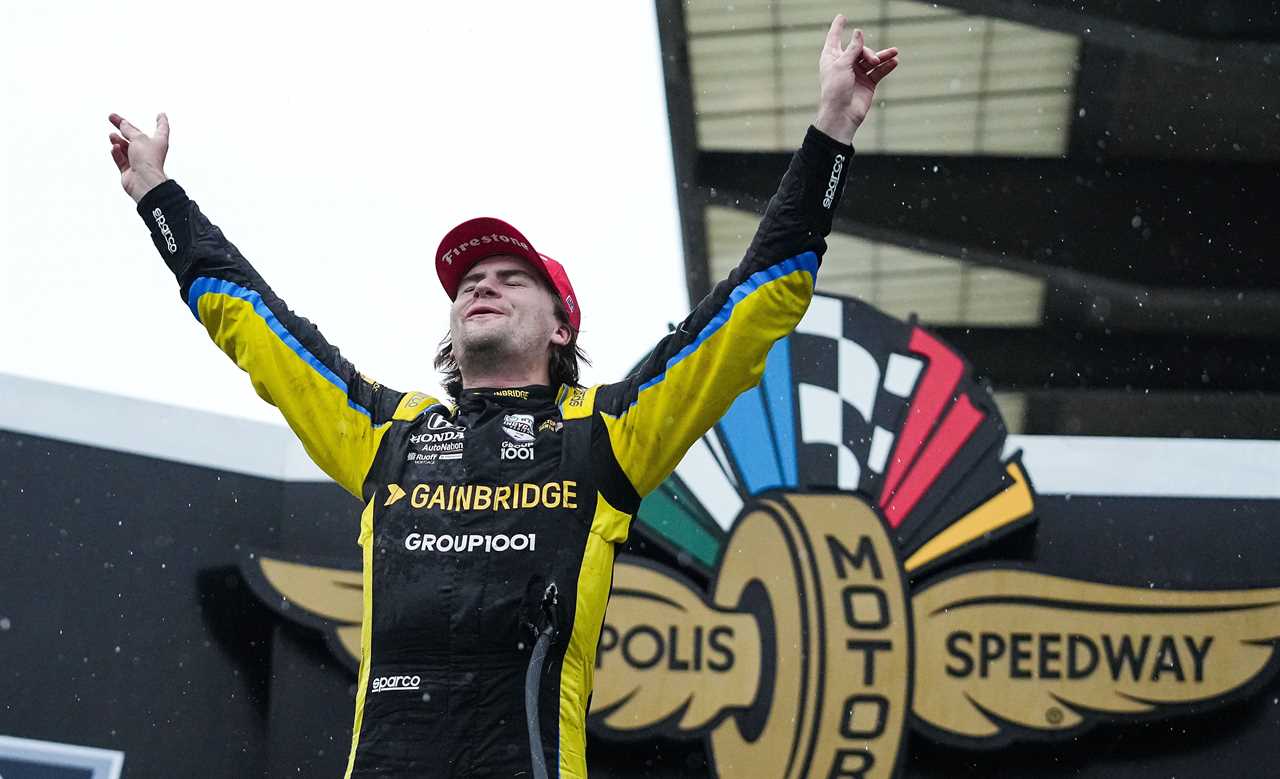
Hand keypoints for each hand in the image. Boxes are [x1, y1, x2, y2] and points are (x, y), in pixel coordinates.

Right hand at [108, 112, 169, 202]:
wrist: (144, 182)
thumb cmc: (147, 160)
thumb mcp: (138, 138)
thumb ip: (129, 130)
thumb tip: (124, 124)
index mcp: (158, 142)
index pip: (162, 129)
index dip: (161, 121)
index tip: (161, 114)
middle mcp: (150, 151)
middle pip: (135, 136)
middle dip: (123, 127)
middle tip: (112, 117)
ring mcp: (139, 161)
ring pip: (126, 147)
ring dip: (118, 140)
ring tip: (112, 136)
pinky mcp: (130, 170)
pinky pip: (121, 159)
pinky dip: (117, 153)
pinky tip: (114, 148)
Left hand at [815, 16, 898, 144]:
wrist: (842, 115)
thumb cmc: (835, 90)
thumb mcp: (842, 65)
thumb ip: (852, 48)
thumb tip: (859, 32)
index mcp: (831, 58)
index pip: (835, 38)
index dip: (838, 27)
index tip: (842, 16)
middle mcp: (844, 64)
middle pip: (858, 48)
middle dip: (867, 52)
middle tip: (872, 60)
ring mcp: (856, 74)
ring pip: (871, 59)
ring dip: (883, 56)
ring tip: (895, 52)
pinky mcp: (867, 83)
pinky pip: (879, 72)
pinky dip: (887, 66)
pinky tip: (894, 62)